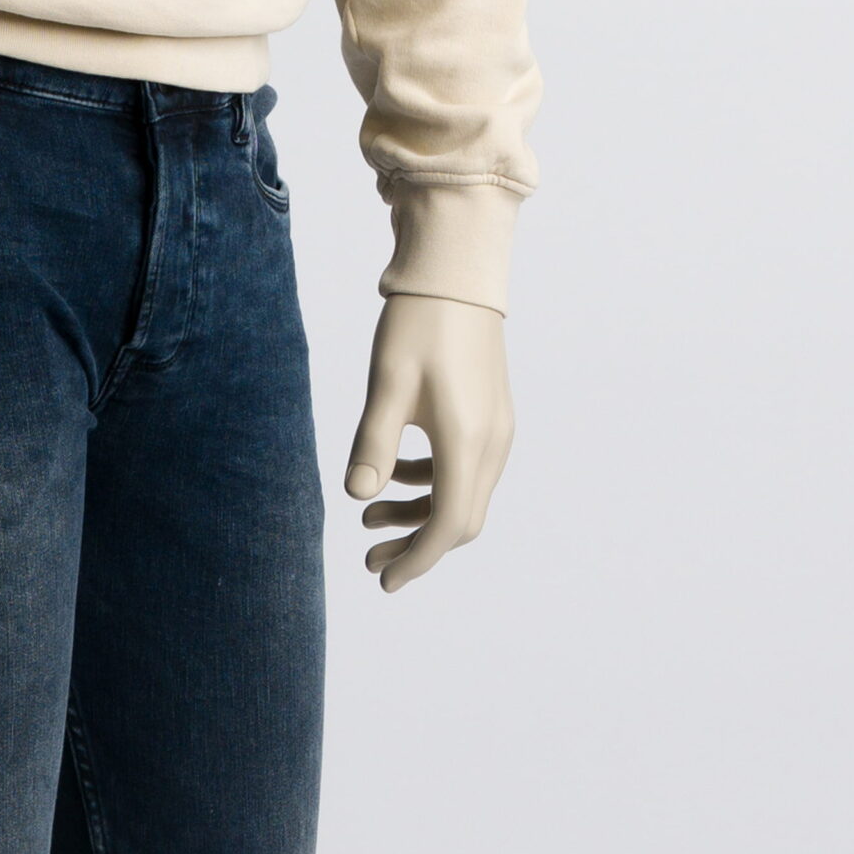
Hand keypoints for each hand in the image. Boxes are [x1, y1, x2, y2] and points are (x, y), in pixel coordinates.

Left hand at [345, 296, 514, 593]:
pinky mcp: (489, 417)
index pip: (447, 526)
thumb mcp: (387, 386)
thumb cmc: (419, 323)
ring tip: (369, 518)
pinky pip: (464, 471)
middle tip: (369, 557)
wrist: (457, 273)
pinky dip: (430, 485)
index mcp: (467, 442)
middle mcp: (491, 443)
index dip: (416, 561)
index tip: (384, 580)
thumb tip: (357, 496)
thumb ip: (372, 445)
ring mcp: (496, 430)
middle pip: (459, 521)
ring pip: (462, 498)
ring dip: (418, 515)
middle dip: (415, 546)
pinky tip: (393, 476)